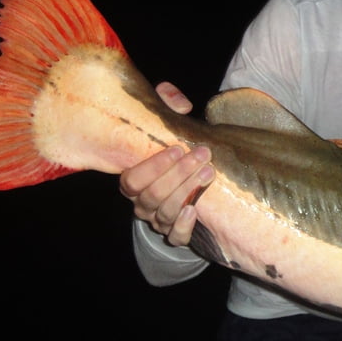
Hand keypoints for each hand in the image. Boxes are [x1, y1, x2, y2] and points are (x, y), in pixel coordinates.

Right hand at [119, 82, 214, 245]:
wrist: (179, 189)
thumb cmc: (171, 153)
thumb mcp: (166, 127)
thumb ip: (168, 107)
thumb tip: (181, 104)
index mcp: (133, 181)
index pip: (132, 179)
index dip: (154, 165)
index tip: (177, 148)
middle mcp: (141, 203)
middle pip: (152, 195)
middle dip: (179, 174)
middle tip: (203, 154)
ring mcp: (157, 220)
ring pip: (166, 212)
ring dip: (188, 191)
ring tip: (209, 172)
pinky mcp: (175, 234)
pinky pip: (175, 237)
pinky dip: (183, 225)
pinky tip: (195, 209)